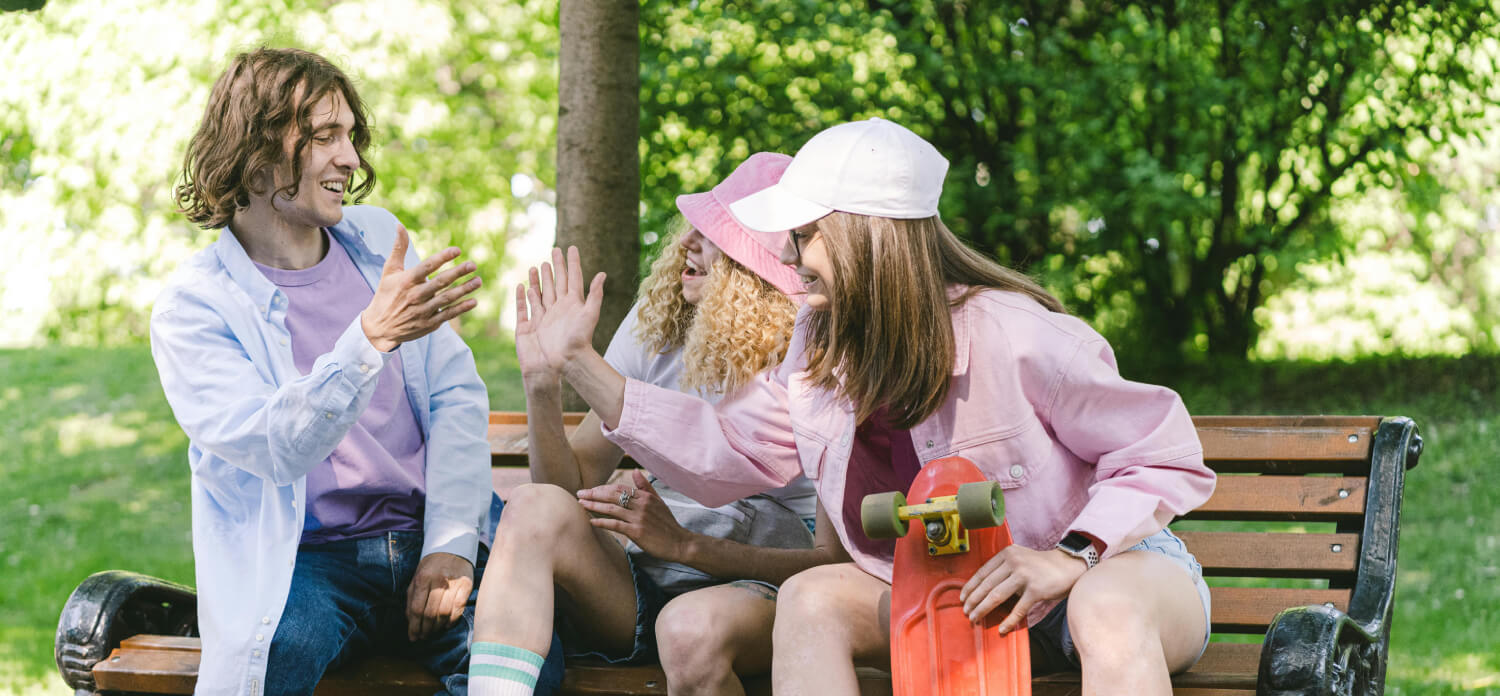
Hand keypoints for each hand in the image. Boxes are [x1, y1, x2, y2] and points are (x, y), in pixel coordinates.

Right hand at [361, 225, 480, 352]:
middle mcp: (416, 295)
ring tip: (478, 281)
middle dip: (458, 273)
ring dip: (464, 289)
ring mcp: (423, 310)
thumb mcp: (389, 271)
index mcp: (407, 281)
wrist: (379, 328)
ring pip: (447, 298)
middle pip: (440, 282)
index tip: (457, 250)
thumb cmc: (386, 295)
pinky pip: (448, 314)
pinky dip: (461, 308)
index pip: (427, 266)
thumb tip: (399, 225)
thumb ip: (398, 249)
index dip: (443, 257)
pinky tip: (474, 301)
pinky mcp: (429, 324)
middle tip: (473, 265)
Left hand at [405, 552, 474, 640]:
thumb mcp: (416, 578)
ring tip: (433, 632)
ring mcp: (454, 583)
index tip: (413, 636)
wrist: (452, 548)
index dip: (414, 626)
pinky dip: (452, 620)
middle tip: (423, 637)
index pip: (417, 609)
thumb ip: (412, 599)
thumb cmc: (431, 567)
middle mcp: (439, 581)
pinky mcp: (466, 585)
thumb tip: (410, 622)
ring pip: (444, 613)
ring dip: (438, 627)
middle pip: (430, 613)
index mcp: (423, 578)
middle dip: (425, 629)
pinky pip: (459, 608)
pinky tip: (446, 625)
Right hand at [515, 246, 605, 376]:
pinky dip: (524, 297)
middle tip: (554, 251)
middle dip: (555, 268)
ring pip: (541, 293)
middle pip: (557, 283)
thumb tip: (602, 274)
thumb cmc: (579, 341)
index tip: (571, 248)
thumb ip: (595, 295)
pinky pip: (526, 308)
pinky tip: (522, 286)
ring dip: (539, 279)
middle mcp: (559, 308)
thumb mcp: (590, 315)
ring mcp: (545, 316)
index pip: (573, 278)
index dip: (572, 263)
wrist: (564, 362)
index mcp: (573, 304)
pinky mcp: (531, 326)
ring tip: (537, 266)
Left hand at [577, 470, 691, 561]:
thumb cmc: (668, 524)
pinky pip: (615, 524)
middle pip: (612, 495)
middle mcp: (641, 504)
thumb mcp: (659, 502)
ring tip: (581, 504)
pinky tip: (591, 521)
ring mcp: (638, 518)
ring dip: (594, 506)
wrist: (680, 543)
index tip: (591, 490)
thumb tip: (635, 471)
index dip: (603, 488)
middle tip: (580, 494)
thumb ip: (645, 487)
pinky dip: (602, 522)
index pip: (619, 488)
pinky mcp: (636, 531)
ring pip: (611, 508)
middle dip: (594, 493)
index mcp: (645, 496)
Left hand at [959, 545, 1088, 633]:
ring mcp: (1025, 575)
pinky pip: (1018, 609)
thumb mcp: (1019, 558)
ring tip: (975, 619)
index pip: (982, 572)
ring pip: (996, 596)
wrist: (1068, 565)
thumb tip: (982, 588)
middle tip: (966, 612)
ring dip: (983, 610)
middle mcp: (1014, 562)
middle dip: (973, 601)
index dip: (970, 587)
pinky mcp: (1036, 590)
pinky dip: (1008, 621)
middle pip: (986, 586)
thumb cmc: (1040, 565)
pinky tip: (1002, 629)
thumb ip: (1003, 568)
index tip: (962, 598)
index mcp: (1007, 554)